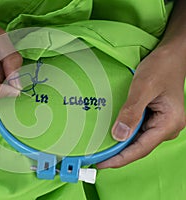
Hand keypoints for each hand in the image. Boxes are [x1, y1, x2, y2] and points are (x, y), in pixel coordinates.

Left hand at [97, 46, 185, 168]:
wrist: (171, 55)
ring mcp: (162, 123)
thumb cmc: (161, 67)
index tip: (101, 164)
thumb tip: (118, 136)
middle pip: (139, 147)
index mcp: (169, 123)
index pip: (141, 148)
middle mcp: (167, 127)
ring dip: (121, 146)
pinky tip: (112, 136)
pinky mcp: (155, 118)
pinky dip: (125, 135)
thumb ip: (131, 112)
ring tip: (100, 151)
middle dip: (118, 155)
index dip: (120, 159)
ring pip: (138, 140)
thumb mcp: (143, 87)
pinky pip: (138, 131)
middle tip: (96, 159)